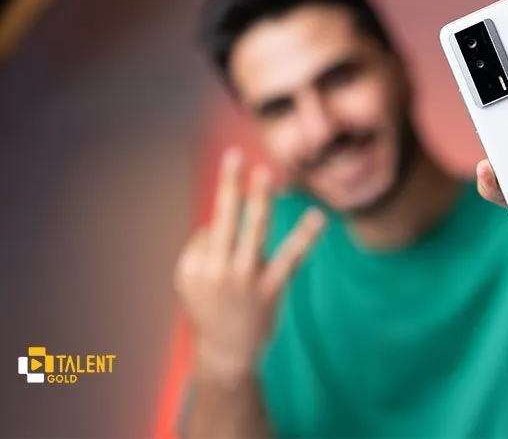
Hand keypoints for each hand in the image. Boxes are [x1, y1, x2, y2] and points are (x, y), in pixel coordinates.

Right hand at [174, 147, 324, 383]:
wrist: (225, 353)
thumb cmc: (209, 307)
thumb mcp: (189, 280)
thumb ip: (199, 248)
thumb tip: (220, 221)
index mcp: (196, 263)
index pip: (212, 226)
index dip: (223, 233)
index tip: (228, 241)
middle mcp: (217, 268)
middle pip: (224, 219)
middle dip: (230, 186)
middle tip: (236, 155)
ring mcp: (245, 278)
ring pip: (254, 232)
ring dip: (260, 202)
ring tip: (267, 175)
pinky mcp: (271, 289)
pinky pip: (291, 258)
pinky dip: (305, 236)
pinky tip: (318, 217)